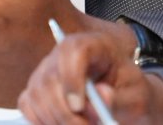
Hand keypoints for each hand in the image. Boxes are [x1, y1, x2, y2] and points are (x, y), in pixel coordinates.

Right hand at [19, 32, 162, 124]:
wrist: (123, 100)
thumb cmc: (129, 93)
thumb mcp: (135, 96)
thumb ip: (119, 98)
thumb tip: (102, 95)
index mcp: (95, 45)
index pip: (73, 49)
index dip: (72, 77)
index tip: (79, 106)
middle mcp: (64, 53)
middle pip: (51, 78)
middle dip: (65, 112)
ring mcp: (47, 70)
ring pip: (37, 95)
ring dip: (56, 121)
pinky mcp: (36, 89)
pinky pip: (28, 106)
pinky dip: (41, 121)